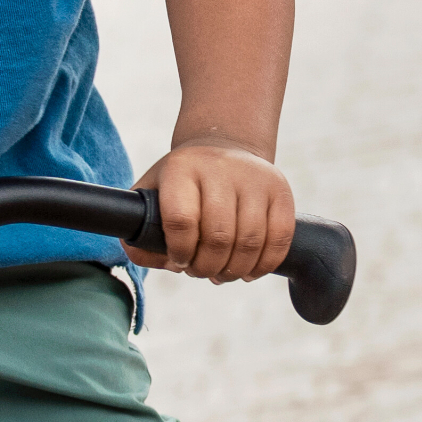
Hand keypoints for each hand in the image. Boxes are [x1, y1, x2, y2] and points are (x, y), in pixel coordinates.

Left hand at [125, 141, 294, 282]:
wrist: (224, 147)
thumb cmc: (183, 181)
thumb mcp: (153, 193)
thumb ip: (140, 230)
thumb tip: (148, 259)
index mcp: (182, 168)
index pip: (181, 220)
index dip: (180, 251)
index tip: (179, 260)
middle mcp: (220, 168)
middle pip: (218, 236)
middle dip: (207, 267)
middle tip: (200, 271)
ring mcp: (254, 177)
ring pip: (250, 241)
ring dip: (234, 270)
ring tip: (222, 273)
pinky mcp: (280, 190)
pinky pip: (279, 238)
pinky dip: (264, 265)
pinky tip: (248, 271)